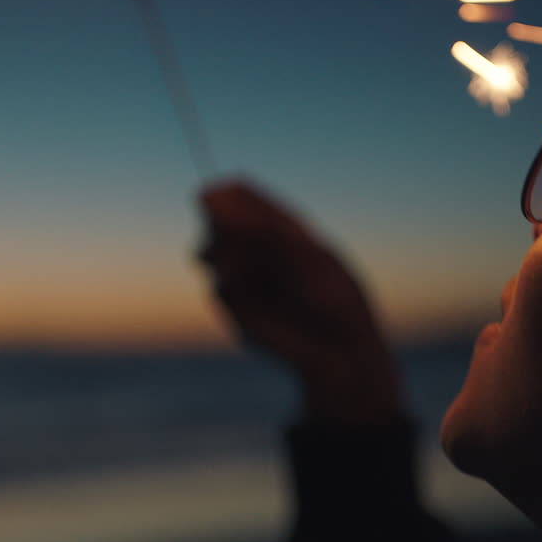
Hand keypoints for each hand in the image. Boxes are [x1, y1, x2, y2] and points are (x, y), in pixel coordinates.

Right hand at [198, 178, 400, 423]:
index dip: (223, 193)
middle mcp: (254, 244)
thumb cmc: (330, 295)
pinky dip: (234, 292)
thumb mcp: (303, 254)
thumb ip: (260, 226)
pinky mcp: (233, 303)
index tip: (211, 199)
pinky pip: (218, 288)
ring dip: (220, 256)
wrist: (336, 348)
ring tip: (246, 271)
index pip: (240, 193)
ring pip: (205, 250)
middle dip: (219, 228)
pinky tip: (262, 305)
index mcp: (278, 224)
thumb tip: (208, 197)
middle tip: (236, 240)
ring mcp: (241, 272)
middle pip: (214, 218)